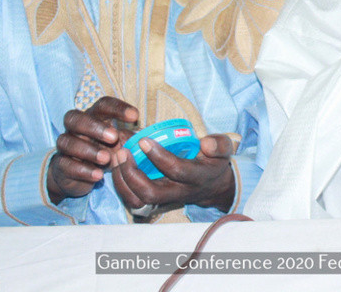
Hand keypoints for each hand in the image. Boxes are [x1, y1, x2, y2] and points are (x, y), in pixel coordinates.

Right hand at [47, 96, 138, 204]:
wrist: (77, 175)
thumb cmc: (103, 152)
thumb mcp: (118, 144)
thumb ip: (130, 138)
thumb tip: (149, 137)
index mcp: (92, 118)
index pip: (102, 105)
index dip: (117, 108)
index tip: (135, 116)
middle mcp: (75, 129)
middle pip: (75, 118)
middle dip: (94, 127)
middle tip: (113, 137)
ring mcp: (65, 147)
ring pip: (68, 142)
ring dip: (88, 150)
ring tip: (106, 159)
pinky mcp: (60, 166)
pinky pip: (66, 165)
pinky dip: (82, 170)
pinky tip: (97, 175)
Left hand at [112, 133, 238, 213]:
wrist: (212, 186)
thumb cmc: (214, 161)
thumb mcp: (224, 149)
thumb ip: (218, 144)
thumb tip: (205, 143)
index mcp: (197, 177)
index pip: (176, 170)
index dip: (159, 156)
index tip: (144, 140)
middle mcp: (179, 192)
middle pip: (151, 193)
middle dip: (132, 173)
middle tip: (123, 151)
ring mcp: (165, 199)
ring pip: (138, 200)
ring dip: (122, 181)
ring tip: (116, 157)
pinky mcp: (154, 201)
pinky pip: (133, 200)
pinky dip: (121, 184)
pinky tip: (116, 166)